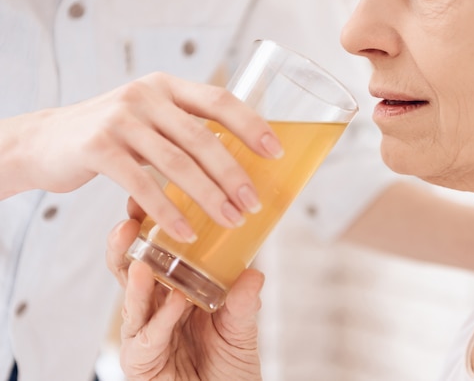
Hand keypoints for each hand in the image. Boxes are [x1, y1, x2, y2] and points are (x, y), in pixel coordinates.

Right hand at [0, 72, 282, 241]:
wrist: (47, 140)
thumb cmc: (113, 136)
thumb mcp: (150, 118)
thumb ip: (185, 129)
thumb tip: (238, 165)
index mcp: (168, 86)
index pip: (220, 100)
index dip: (252, 125)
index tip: (276, 153)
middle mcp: (147, 95)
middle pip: (203, 138)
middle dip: (234, 174)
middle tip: (254, 203)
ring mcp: (120, 119)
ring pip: (177, 163)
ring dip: (209, 197)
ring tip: (232, 221)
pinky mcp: (99, 147)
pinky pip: (142, 184)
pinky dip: (168, 212)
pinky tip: (186, 233)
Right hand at [106, 199, 263, 380]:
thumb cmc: (229, 364)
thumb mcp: (241, 327)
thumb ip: (243, 302)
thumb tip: (254, 272)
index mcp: (173, 290)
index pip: (155, 253)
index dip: (149, 228)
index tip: (147, 203)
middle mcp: (154, 308)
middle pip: (130, 271)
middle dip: (125, 247)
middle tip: (129, 222)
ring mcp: (144, 334)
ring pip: (131, 302)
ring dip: (135, 280)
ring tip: (142, 261)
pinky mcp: (141, 361)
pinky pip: (147, 337)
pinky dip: (161, 319)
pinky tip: (175, 301)